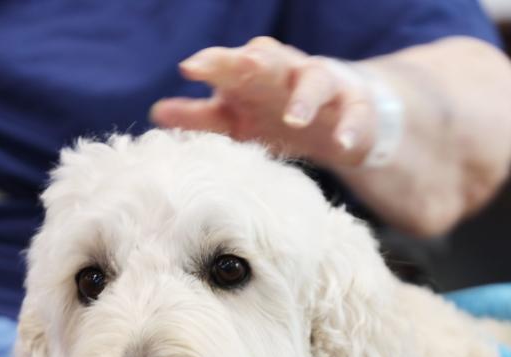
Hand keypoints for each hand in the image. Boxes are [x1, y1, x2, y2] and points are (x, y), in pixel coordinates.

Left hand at [150, 36, 377, 167]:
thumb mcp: (236, 121)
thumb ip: (199, 117)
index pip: (230, 62)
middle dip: (255, 60)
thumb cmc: (276, 115)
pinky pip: (355, 111)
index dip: (212, 62)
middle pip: (271, 57)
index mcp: (253, 75)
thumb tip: (156, 112)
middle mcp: (285, 72)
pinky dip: (349, 126)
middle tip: (239, 66)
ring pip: (315, 79)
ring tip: (293, 120)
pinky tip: (340, 145)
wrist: (338, 119)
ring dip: (304, 97)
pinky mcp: (355, 105)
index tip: (188, 68)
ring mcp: (323, 86)